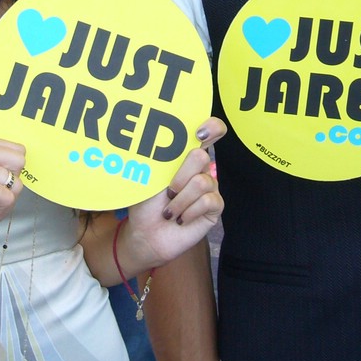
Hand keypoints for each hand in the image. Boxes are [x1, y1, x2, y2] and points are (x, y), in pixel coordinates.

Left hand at [123, 117, 225, 270]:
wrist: (146, 234)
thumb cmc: (146, 203)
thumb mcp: (150, 177)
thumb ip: (163, 158)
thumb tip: (165, 140)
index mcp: (185, 155)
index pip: (210, 130)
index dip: (211, 127)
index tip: (198, 135)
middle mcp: (201, 169)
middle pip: (200, 157)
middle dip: (179, 177)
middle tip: (167, 191)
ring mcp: (210, 187)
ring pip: (202, 182)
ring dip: (180, 200)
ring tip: (169, 211)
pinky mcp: (214, 208)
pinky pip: (209, 201)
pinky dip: (189, 211)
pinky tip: (181, 219)